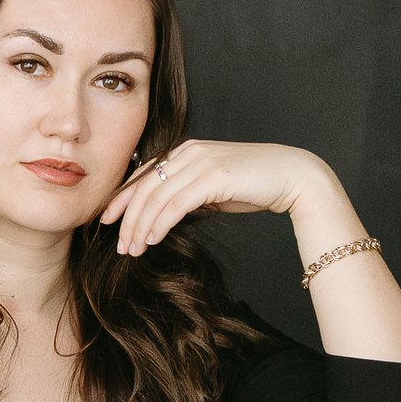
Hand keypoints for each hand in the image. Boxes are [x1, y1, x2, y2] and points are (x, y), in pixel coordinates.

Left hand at [99, 139, 338, 258]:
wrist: (293, 176)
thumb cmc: (256, 184)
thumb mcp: (215, 187)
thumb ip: (190, 193)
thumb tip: (168, 213)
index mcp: (187, 151)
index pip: (144, 174)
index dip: (123, 198)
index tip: (107, 220)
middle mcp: (189, 152)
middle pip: (145, 187)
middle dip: (127, 218)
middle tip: (119, 245)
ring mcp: (201, 162)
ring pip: (157, 197)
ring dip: (141, 226)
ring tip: (132, 250)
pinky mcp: (213, 176)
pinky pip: (176, 203)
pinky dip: (159, 223)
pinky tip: (151, 240)